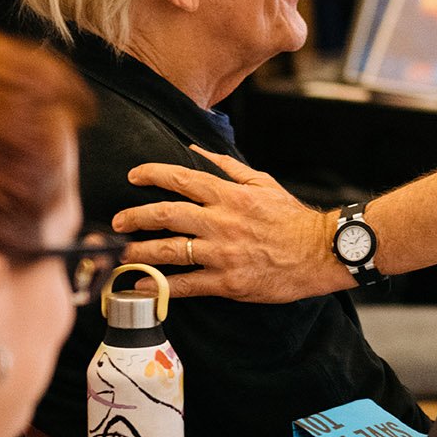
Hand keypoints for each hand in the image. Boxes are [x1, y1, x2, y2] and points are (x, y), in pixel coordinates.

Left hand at [110, 146, 338, 302]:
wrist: (319, 252)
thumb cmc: (292, 218)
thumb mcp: (263, 183)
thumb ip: (228, 167)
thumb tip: (197, 150)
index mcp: (230, 196)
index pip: (182, 179)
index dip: (153, 174)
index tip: (133, 176)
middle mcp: (221, 222)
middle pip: (167, 215)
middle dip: (135, 216)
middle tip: (116, 222)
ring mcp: (222, 253)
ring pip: (170, 250)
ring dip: (139, 252)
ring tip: (120, 254)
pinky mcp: (227, 282)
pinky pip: (185, 284)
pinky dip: (159, 285)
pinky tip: (140, 286)